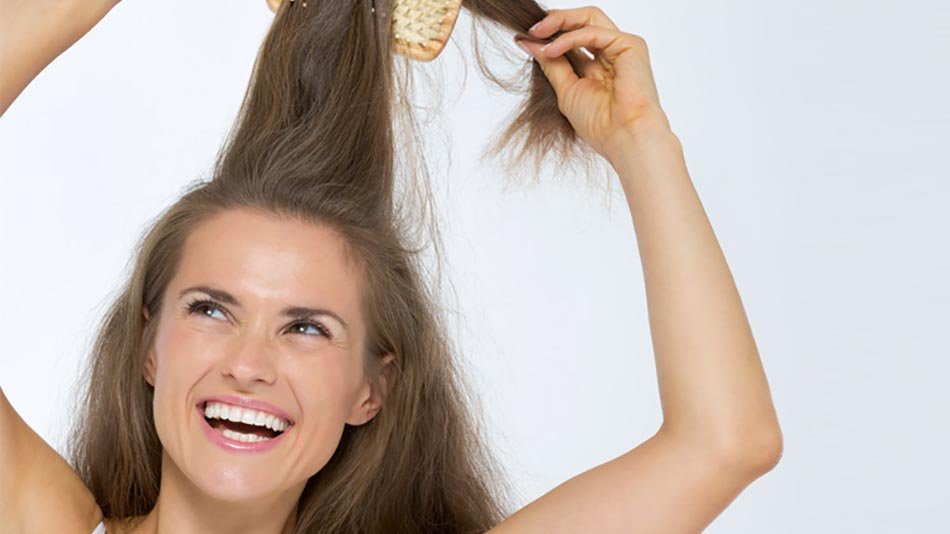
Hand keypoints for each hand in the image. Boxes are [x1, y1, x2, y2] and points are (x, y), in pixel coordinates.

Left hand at [515, 6, 671, 161]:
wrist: (623, 135)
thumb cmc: (600, 122)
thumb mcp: (565, 90)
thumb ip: (550, 64)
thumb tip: (529, 43)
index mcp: (597, 66)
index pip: (572, 39)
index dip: (550, 35)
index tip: (524, 38)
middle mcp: (610, 54)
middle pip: (581, 21)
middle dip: (555, 21)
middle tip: (532, 30)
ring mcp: (621, 47)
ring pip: (589, 18)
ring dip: (560, 22)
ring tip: (537, 33)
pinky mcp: (629, 45)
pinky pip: (592, 32)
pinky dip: (569, 38)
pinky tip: (551, 50)